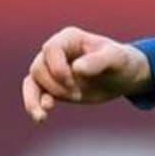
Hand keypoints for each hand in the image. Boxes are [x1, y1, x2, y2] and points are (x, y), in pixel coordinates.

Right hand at [21, 26, 151, 122]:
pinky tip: (42, 118)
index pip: (50, 49)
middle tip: (78, 94)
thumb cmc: (121, 62)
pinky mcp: (52, 86)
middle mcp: (56, 51)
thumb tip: (76, 68)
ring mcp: (51, 69)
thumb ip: (98, 61)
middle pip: (39, 68)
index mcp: (70, 38)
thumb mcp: (116, 59)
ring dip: (33, 99)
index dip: (58, 68)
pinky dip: (34, 105)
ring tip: (42, 116)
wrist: (123, 77)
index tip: (74, 80)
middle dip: (56, 85)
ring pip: (31, 82)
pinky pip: (33, 94)